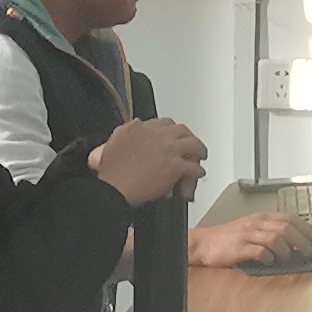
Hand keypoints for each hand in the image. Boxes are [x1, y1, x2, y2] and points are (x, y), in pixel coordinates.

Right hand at [91, 117, 210, 206]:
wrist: (114, 189)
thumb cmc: (111, 172)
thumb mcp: (112, 142)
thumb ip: (125, 131)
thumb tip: (134, 125)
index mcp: (141, 128)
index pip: (164, 122)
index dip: (171, 130)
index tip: (173, 135)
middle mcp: (158, 135)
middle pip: (182, 130)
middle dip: (188, 136)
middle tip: (190, 143)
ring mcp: (169, 150)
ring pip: (193, 144)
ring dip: (199, 150)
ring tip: (200, 156)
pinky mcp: (175, 167)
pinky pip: (193, 167)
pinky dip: (198, 171)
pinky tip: (198, 174)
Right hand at [187, 209, 311, 269]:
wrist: (203, 243)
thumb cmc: (227, 238)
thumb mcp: (250, 228)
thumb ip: (270, 232)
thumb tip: (293, 242)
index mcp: (260, 218)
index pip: (288, 217)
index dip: (304, 227)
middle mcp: (256, 224)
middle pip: (286, 228)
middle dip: (301, 240)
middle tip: (309, 251)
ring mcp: (247, 235)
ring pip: (276, 238)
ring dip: (286, 250)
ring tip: (288, 258)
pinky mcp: (239, 249)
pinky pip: (260, 251)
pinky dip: (269, 257)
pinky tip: (270, 261)